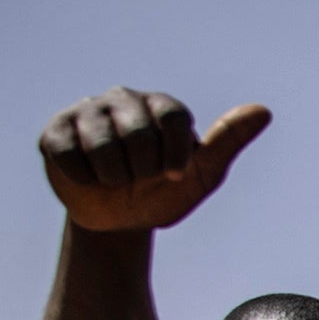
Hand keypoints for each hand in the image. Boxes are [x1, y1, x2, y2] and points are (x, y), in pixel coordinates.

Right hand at [40, 88, 269, 233]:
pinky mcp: (55, 130)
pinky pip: (69, 155)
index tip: (173, 176)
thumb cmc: (164, 192)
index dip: (173, 155)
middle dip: (143, 171)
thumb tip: (263, 110)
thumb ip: (228, 141)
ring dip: (114, 178)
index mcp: (162, 106)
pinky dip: (84, 179)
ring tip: (116, 180)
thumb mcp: (203, 174)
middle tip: (140, 179)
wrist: (120, 220)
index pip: (172, 116)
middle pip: (137, 133)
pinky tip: (90, 178)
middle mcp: (123, 99)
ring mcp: (86, 111)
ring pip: (101, 145)